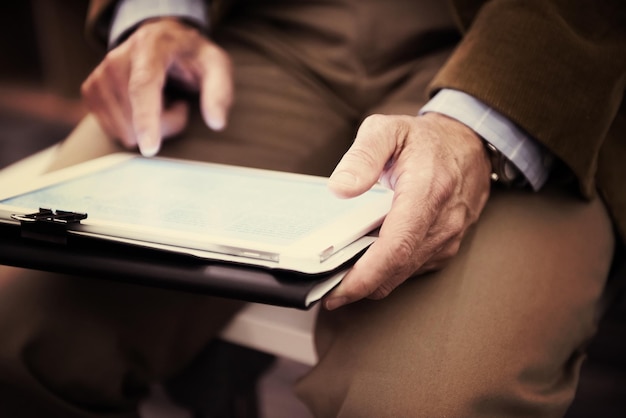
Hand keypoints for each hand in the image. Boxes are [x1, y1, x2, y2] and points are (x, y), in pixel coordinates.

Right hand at [81, 18, 233, 155]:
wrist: (162, 42)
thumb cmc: (191, 57)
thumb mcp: (216, 66)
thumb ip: (219, 91)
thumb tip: (216, 122)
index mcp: (150, 47)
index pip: (143, 86)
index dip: (146, 119)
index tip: (150, 148)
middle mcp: (118, 57)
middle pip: (134, 115)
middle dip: (165, 124)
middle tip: (179, 105)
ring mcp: (100, 75)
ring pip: (124, 129)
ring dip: (150, 126)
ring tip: (162, 102)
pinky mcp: (91, 90)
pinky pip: (115, 130)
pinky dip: (134, 127)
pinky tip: (144, 107)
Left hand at [324, 112, 491, 309]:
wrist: (469, 144)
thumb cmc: (424, 139)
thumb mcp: (387, 129)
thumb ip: (362, 156)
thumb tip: (340, 189)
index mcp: (427, 191)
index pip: (396, 246)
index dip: (365, 275)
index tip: (337, 291)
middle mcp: (443, 221)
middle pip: (396, 269)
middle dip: (359, 285)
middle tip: (324, 288)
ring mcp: (448, 237)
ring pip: (403, 274)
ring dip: (372, 280)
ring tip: (339, 274)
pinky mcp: (446, 247)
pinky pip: (412, 268)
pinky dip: (387, 271)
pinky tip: (366, 260)